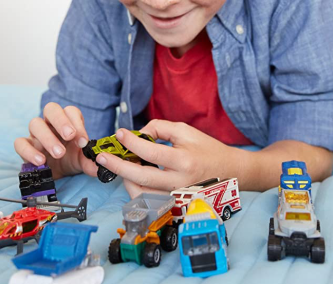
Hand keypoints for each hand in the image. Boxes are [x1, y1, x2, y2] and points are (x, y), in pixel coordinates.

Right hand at [14, 102, 98, 178]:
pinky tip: (41, 161)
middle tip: (69, 136)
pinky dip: (29, 151)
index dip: (77, 123)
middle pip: (51, 109)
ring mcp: (36, 133)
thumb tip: (101, 165)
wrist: (56, 173)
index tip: (83, 141)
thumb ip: (91, 161)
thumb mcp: (83, 160)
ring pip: (35, 123)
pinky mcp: (25, 146)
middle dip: (61, 121)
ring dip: (47, 137)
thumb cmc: (70, 159)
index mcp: (67, 121)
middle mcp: (50, 123)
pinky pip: (20, 143)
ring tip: (59, 153)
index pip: (71, 111)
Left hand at [95, 120, 241, 196]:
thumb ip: (160, 128)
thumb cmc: (208, 150)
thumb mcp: (186, 131)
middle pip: (141, 178)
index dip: (131, 142)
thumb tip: (138, 134)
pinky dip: (136, 189)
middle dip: (117, 166)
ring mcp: (176, 197)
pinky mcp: (174, 205)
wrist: (230, 173)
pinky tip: (132, 176)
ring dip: (125, 179)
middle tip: (102, 157)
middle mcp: (179, 182)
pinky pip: (149, 200)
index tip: (120, 134)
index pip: (151, 152)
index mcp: (184, 161)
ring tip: (119, 165)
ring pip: (141, 194)